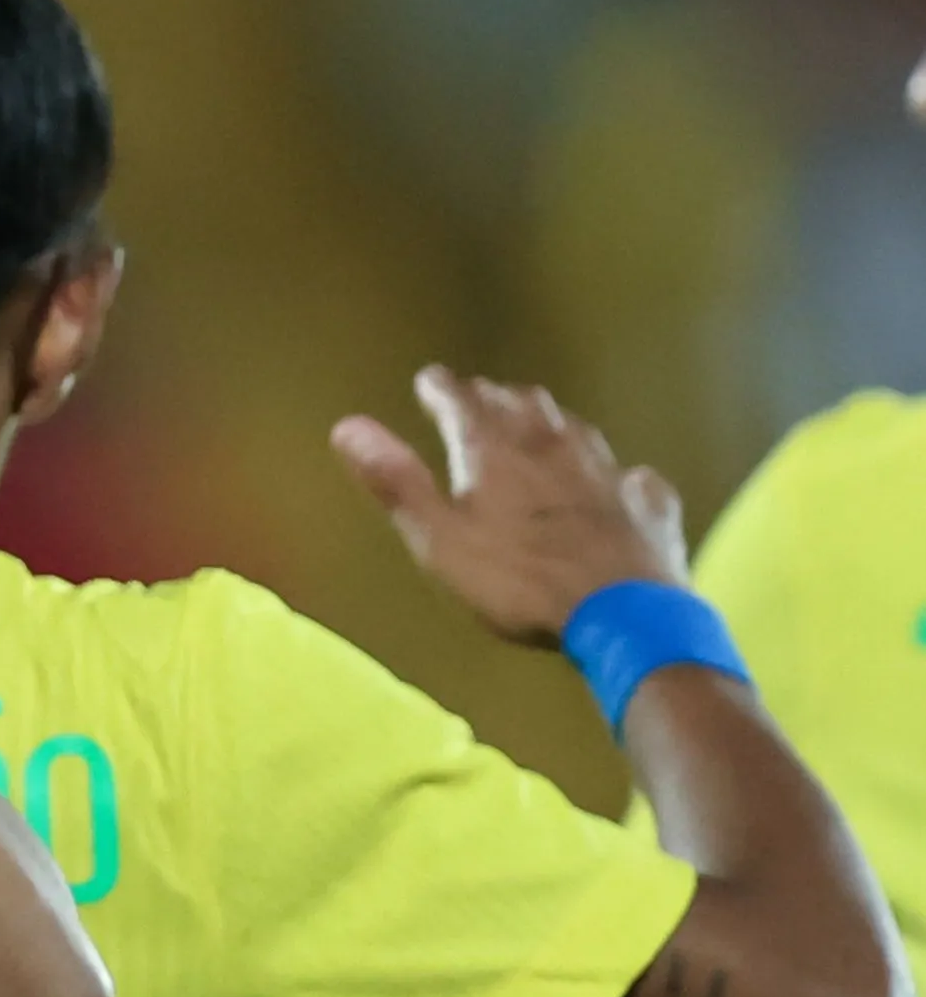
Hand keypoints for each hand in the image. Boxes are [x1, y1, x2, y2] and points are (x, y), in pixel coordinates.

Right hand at [332, 368, 684, 648]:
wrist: (624, 616)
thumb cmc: (517, 581)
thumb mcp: (439, 539)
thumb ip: (397, 482)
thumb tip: (348, 424)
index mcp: (495, 451)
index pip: (461, 400)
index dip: (441, 388)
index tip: (428, 380)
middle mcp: (552, 446)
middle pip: (522, 403)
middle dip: (496, 397)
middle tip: (480, 398)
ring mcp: (607, 470)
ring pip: (575, 427)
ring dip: (550, 421)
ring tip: (538, 424)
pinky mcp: (647, 502)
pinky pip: (630, 474)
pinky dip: (614, 473)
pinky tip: (618, 481)